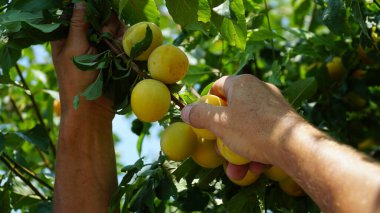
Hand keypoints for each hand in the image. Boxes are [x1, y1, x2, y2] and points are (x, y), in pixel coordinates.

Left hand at [51, 2, 123, 115]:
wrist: (93, 109)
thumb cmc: (76, 79)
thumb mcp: (74, 49)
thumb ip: (79, 24)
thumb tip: (80, 1)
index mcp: (67, 35)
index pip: (77, 12)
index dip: (89, 8)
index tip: (101, 7)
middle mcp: (83, 38)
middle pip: (99, 18)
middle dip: (106, 23)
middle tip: (107, 33)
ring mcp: (99, 47)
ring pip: (112, 28)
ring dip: (116, 33)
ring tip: (115, 43)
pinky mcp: (112, 56)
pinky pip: (121, 41)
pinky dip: (123, 42)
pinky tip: (123, 48)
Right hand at [181, 74, 303, 164]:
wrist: (296, 146)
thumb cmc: (253, 130)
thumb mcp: (220, 124)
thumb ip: (200, 115)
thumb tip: (184, 111)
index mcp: (241, 84)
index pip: (217, 87)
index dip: (207, 104)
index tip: (203, 121)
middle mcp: (258, 90)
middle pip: (231, 112)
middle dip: (223, 137)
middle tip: (220, 152)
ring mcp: (272, 106)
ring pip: (246, 128)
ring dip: (237, 151)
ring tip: (235, 172)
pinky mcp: (283, 121)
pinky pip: (262, 134)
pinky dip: (255, 150)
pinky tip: (254, 168)